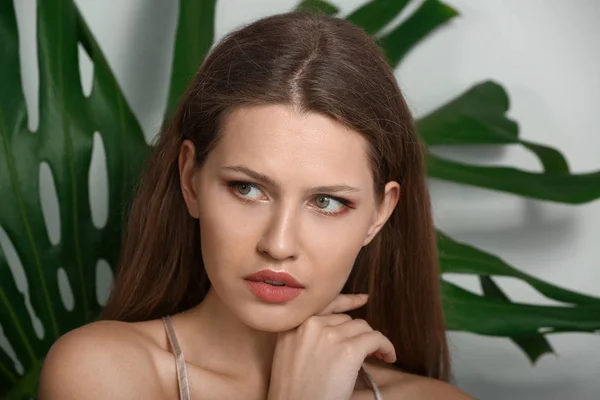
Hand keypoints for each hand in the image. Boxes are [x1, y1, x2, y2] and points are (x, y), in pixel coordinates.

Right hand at [267, 294, 396, 399]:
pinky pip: (376, 338)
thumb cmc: (293, 392)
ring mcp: (330, 335)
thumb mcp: (287, 354)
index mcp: (292, 325)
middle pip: (346, 319)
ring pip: (362, 327)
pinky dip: (386, 347)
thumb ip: (304, 336)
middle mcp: (310, 324)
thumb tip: (334, 330)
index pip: (325, 303)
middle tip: (365, 349)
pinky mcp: (349, 349)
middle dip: (356, 334)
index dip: (347, 301)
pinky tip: (388, 357)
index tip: (362, 299)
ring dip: (371, 341)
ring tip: (377, 355)